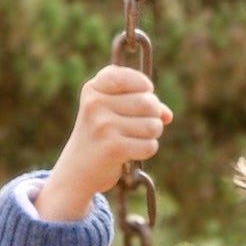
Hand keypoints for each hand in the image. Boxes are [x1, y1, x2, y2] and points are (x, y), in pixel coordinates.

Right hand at [35, 65, 171, 224]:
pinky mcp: (113, 148)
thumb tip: (167, 114)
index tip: (145, 93)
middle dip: (155, 114)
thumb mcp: (112, 111)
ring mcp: (104, 126)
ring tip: (140, 137)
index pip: (126, 76)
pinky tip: (135, 150)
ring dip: (154, 133)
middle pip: (147, 102)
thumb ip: (140, 104)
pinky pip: (149, 145)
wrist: (78, 168)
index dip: (143, 84)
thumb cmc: (101, 136)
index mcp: (94, 89)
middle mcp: (96, 104)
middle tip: (146, 122)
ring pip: (152, 125)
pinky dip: (148, 149)